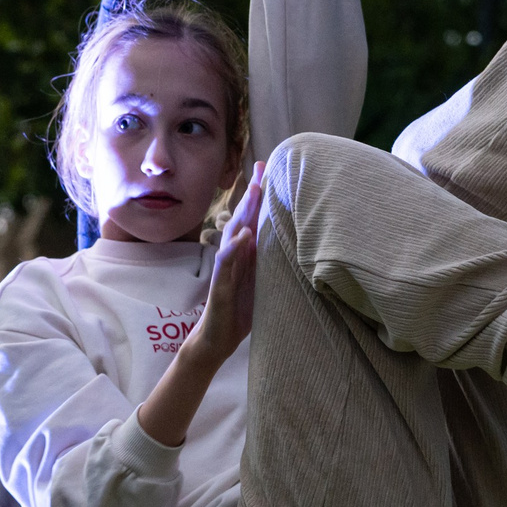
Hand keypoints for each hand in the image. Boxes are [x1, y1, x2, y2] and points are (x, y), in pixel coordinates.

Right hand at [181, 164, 262, 368]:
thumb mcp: (261, 279)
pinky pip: (226, 264)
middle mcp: (233, 255)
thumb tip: (288, 236)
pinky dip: (235, 248)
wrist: (218, 338)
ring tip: (254, 191)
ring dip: (244, 212)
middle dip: (252, 193)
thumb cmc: (240, 309)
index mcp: (245, 252)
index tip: (269, 168)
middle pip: (242, 218)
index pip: (253, 217)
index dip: (260, 194)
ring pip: (233, 234)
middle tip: (261, 168)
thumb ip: (267, 257)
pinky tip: (245, 235)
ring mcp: (226, 269)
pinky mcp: (221, 286)